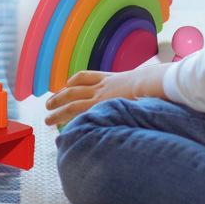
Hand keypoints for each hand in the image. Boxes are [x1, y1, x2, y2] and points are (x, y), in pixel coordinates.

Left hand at [44, 62, 168, 127]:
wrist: (155, 82)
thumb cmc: (157, 84)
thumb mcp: (147, 85)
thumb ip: (143, 92)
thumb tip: (150, 96)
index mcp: (112, 79)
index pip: (88, 77)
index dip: (75, 81)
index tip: (66, 85)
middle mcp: (103, 86)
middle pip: (74, 89)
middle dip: (60, 96)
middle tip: (49, 103)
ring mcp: (100, 96)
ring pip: (72, 102)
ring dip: (58, 110)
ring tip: (47, 119)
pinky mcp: (100, 106)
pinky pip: (79, 112)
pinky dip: (69, 119)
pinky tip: (61, 126)